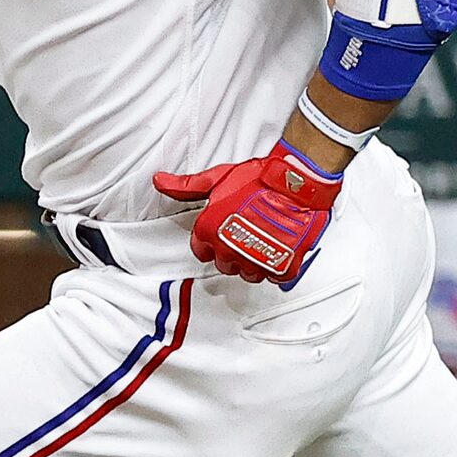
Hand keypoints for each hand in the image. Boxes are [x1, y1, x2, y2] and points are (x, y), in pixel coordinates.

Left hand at [153, 141, 342, 284]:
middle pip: (224, 264)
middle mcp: (229, 249)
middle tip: (245, 233)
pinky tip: (279, 250)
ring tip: (262, 242)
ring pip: (248, 274)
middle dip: (232, 251)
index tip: (222, 231)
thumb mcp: (217, 178)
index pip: (200, 251)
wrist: (295, 181)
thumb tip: (161, 181)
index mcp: (209, 231)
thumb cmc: (259, 178)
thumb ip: (186, 186)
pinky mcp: (280, 267)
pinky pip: (274, 277)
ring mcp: (254, 260)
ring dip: (254, 262)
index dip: (211, 240)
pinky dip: (278, 267)